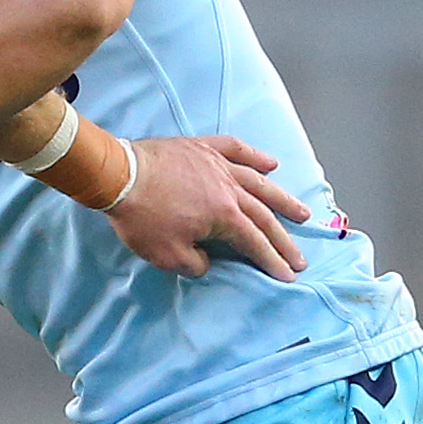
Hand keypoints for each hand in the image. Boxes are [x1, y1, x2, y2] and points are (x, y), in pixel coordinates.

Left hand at [104, 134, 309, 280]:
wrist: (120, 176)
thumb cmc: (141, 217)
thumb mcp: (167, 255)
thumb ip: (194, 264)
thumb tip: (207, 262)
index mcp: (224, 216)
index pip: (255, 242)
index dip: (271, 260)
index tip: (287, 275)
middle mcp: (230, 188)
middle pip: (264, 216)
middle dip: (284, 240)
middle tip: (300, 257)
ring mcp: (218, 165)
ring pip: (259, 182)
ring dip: (282, 199)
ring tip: (302, 212)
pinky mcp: (203, 148)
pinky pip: (236, 149)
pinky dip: (255, 156)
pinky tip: (271, 164)